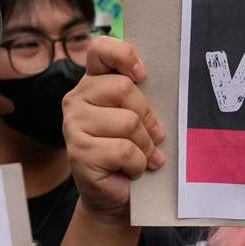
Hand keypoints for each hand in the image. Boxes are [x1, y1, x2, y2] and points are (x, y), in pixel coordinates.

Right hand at [66, 36, 164, 218]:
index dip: (124, 54)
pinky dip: (137, 164)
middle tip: (152, 136)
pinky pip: (123, 150)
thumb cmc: (131, 152)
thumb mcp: (138, 118)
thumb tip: (171, 85)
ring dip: (145, 145)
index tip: (142, 75)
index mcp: (93, 82)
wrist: (117, 196)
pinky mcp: (77, 151)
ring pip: (127, 121)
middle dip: (147, 117)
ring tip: (142, 157)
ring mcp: (73, 124)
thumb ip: (141, 97)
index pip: (100, 49)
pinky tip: (131, 170)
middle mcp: (76, 98)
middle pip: (123, 88)